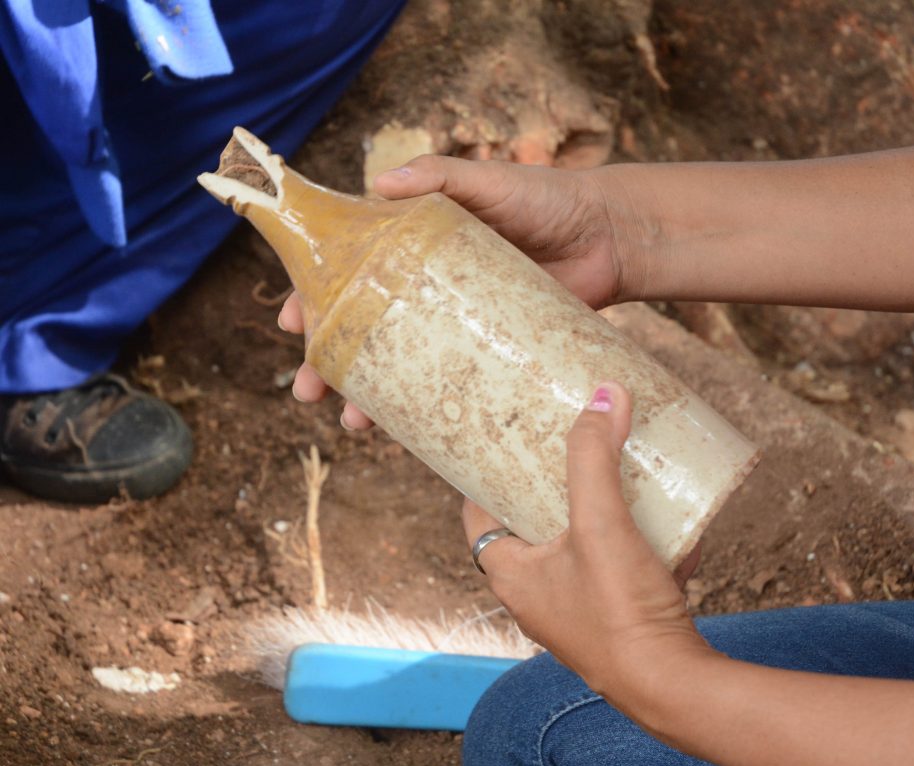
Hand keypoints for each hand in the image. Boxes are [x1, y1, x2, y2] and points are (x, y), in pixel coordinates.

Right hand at [278, 155, 629, 427]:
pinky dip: (426, 406)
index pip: (350, 272)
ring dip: (369, 395)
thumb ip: (441, 176)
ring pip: (401, 364)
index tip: (290, 321)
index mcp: (414, 246)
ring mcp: (458, 325)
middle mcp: (427, 289)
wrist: (611, 237)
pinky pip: (451, 384)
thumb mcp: (490, 181)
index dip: (315, 296)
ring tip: (354, 423)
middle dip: (329, 361)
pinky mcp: (492, 352)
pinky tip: (407, 429)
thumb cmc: (548, 199)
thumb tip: (379, 182)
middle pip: (364, 328)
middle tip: (307, 390)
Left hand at [463, 381, 712, 701]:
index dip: (485, 476)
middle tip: (569, 447)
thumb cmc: (620, 612)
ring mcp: (574, 612)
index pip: (477, 514)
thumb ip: (595, 456)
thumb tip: (602, 394)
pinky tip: (665, 528)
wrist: (674, 687)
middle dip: (552, 486)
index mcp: (511, 575)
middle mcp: (535, 597)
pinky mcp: (613, 620)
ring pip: (578, 547)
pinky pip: (616, 570)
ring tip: (617, 474)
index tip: (503, 441)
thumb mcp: (601, 523)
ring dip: (597, 514)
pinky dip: (634, 546)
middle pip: (531, 525)